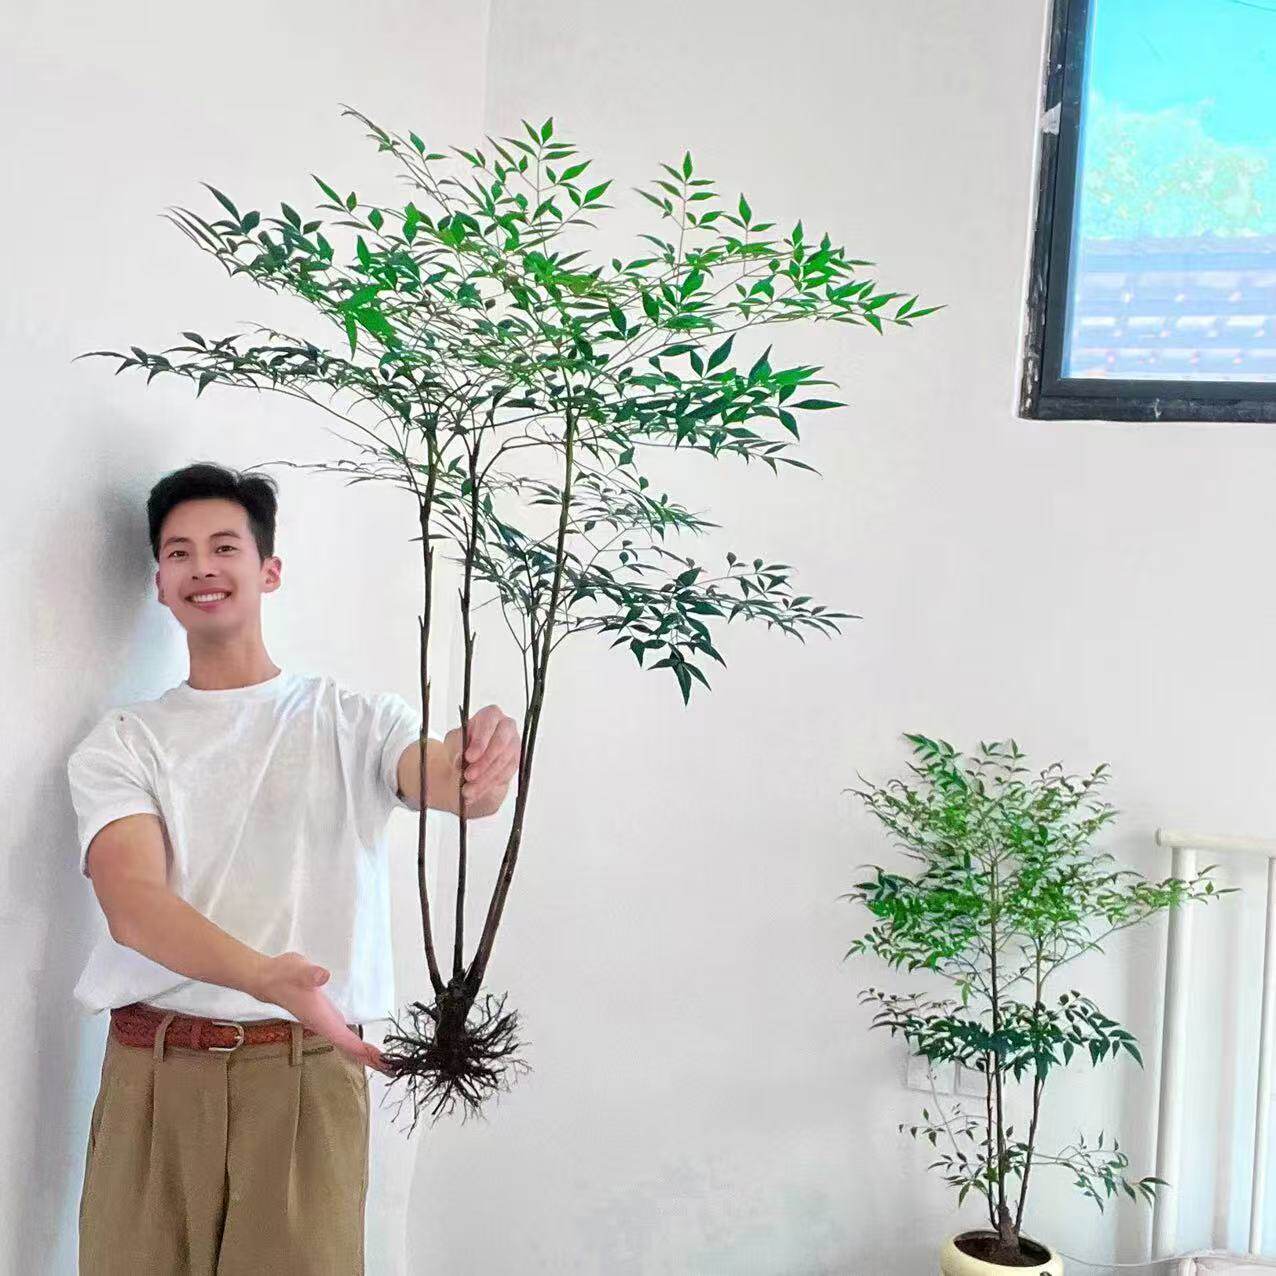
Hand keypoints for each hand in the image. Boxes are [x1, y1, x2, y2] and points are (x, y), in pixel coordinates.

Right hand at [252, 951, 389, 1073]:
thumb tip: (323, 975)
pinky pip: (343, 1032)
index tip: (381, 1062)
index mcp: (320, 1019)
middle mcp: (324, 1024)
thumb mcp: (297, 971)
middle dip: (368, 1058)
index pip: (346, 1039)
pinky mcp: (324, 1013)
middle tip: (391, 1068)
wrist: (268, 978)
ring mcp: (324, 1020)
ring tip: (382, 1060)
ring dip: (363, 1051)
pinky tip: (363, 1043)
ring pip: (347, 1042)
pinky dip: (356, 1041)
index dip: (363, 1051)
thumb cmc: (283, 976)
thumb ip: (309, 974)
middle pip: (349, 1047)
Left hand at [443, 703, 520, 818]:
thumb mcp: (453, 742)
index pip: (490, 722)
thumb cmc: (462, 745)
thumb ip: (456, 746)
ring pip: (503, 763)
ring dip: (484, 779)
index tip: (469, 757)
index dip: (481, 741)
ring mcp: (514, 745)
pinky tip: (475, 792)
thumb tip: (460, 758)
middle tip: (468, 776)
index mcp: (491, 715)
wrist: (470, 762)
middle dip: (484, 762)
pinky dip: (487, 786)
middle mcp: (506, 727)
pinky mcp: (515, 763)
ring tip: (467, 790)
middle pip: (501, 743)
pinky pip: (504, 776)